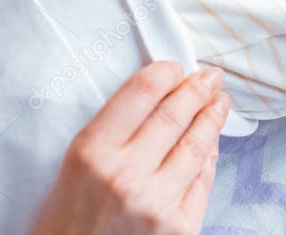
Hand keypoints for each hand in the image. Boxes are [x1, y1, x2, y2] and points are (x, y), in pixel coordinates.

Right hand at [35, 62, 229, 234]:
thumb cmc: (65, 222)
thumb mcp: (72, 166)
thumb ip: (110, 132)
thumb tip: (156, 99)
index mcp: (92, 151)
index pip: (141, 92)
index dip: (165, 73)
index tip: (175, 67)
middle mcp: (125, 174)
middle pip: (174, 114)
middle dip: (198, 88)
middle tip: (211, 75)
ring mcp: (156, 204)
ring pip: (196, 146)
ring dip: (212, 118)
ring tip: (220, 102)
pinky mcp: (178, 230)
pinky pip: (202, 182)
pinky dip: (210, 157)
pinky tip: (213, 142)